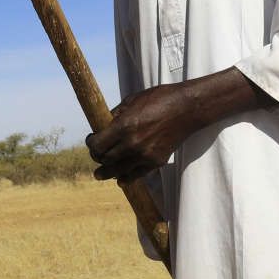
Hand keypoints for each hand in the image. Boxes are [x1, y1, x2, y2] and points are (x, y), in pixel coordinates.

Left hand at [85, 67, 270, 182]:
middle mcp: (133, 143)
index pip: (98, 144)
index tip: (91, 140)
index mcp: (124, 126)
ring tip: (100, 174)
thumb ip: (116, 115)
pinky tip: (120, 179)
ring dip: (107, 172)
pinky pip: (136, 175)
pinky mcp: (157, 161)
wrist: (187, 109)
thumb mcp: (132, 100)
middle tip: (95, 155)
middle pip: (106, 159)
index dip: (91, 144)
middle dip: (97, 157)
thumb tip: (104, 125)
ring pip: (119, 170)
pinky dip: (126, 178)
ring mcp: (145, 155)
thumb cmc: (159, 99)